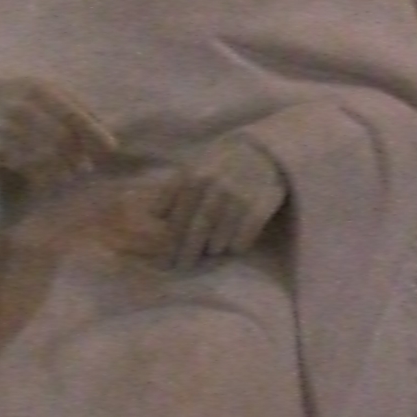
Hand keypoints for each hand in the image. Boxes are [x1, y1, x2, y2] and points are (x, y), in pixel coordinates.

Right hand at [0, 77, 115, 185]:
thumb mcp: (49, 90)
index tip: (111, 149)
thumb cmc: (24, 97)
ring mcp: (2, 129)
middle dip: (77, 155)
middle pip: (59, 139)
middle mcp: (18, 107)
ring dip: (61, 169)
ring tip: (68, 173)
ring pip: (42, 157)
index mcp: (36, 88)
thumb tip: (107, 135)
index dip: (93, 133)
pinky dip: (39, 174)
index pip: (71, 113)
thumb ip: (78, 108)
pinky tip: (45, 175)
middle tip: (86, 167)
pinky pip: (23, 167)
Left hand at [157, 134, 287, 269]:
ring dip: (212, 249)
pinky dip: (236, 246)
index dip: (171, 242)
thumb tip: (155, 215)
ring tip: (209, 254)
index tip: (166, 260)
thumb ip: (172, 190)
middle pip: (197, 232)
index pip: (179, 218)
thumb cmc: (220, 161)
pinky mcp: (261, 207)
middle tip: (182, 268)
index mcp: (194, 178)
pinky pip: (243, 239)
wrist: (262, 149)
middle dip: (187, 253)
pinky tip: (232, 247)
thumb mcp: (192, 166)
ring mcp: (239, 199)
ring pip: (220, 238)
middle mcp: (216, 189)